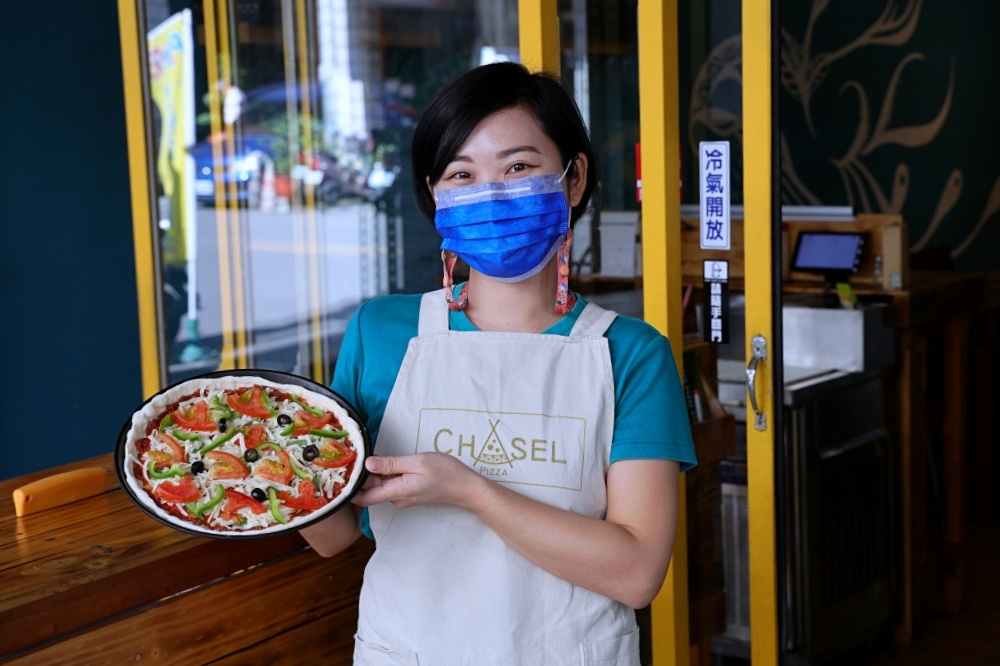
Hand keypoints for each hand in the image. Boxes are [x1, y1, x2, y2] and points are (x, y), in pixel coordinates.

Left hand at [352, 453, 479, 508]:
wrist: (466, 488)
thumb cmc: (445, 473)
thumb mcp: (417, 462)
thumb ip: (391, 464)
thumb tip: (367, 464)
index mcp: (396, 492)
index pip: (363, 498)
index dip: (349, 489)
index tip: (340, 473)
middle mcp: (396, 498)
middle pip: (369, 490)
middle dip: (359, 476)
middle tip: (350, 455)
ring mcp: (403, 496)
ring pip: (380, 487)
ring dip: (372, 474)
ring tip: (363, 454)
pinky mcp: (409, 492)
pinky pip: (390, 485)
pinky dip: (384, 474)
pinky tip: (383, 461)